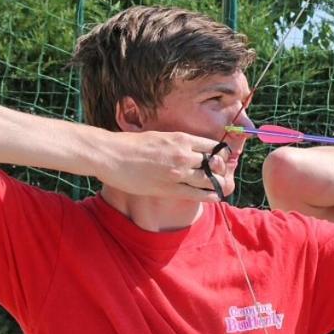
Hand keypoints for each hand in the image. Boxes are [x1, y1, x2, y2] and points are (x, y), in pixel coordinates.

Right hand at [99, 130, 235, 200]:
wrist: (111, 155)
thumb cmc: (131, 144)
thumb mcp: (160, 136)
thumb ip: (176, 143)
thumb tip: (187, 147)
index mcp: (182, 139)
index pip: (213, 146)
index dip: (221, 155)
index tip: (221, 160)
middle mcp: (184, 155)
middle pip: (215, 163)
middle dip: (221, 170)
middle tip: (222, 175)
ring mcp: (177, 172)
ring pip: (208, 179)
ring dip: (216, 184)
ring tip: (221, 187)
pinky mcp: (168, 188)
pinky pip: (196, 194)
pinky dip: (209, 196)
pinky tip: (215, 197)